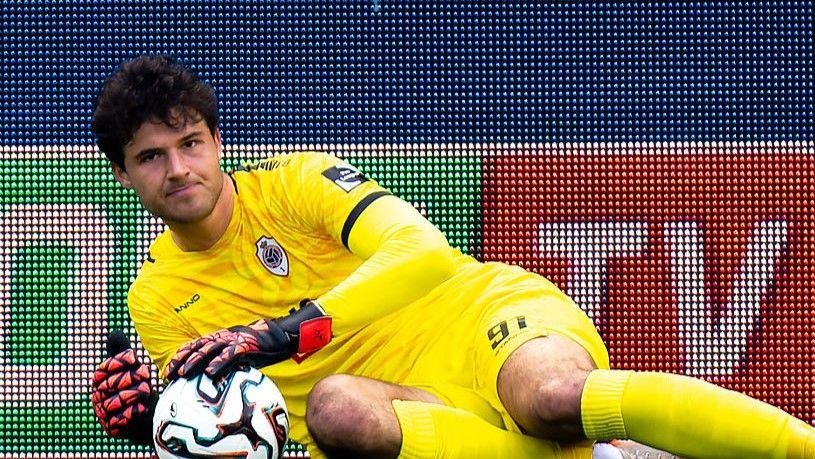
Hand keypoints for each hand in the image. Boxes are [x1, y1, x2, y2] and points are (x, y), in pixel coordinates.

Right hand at [91, 330, 154, 444]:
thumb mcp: (133, 367)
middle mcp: (97, 397)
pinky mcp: (112, 429)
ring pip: (115, 402)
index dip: (119, 363)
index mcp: (99, 381)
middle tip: (147, 379)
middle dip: (131, 379)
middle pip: (111, 385)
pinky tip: (143, 408)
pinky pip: (119, 420)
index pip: (102, 370)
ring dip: (134, 395)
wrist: (148, 413)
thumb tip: (113, 333)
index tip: (135, 360)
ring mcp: (103, 414)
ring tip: (146, 392)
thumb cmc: (139, 386)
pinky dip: (133, 413)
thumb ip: (122, 352)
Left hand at [164, 300, 331, 379]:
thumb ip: (225, 363)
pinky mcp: (246, 345)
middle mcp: (223, 337)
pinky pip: (230, 355)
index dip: (180, 357)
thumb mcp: (238, 355)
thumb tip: (211, 382)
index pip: (194, 345)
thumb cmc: (259, 348)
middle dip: (181, 360)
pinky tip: (210, 373)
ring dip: (195, 361)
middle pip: (197, 347)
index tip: (167, 372)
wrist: (280, 336)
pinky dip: (219, 363)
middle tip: (169, 375)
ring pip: (210, 349)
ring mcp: (234, 340)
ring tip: (184, 374)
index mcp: (219, 339)